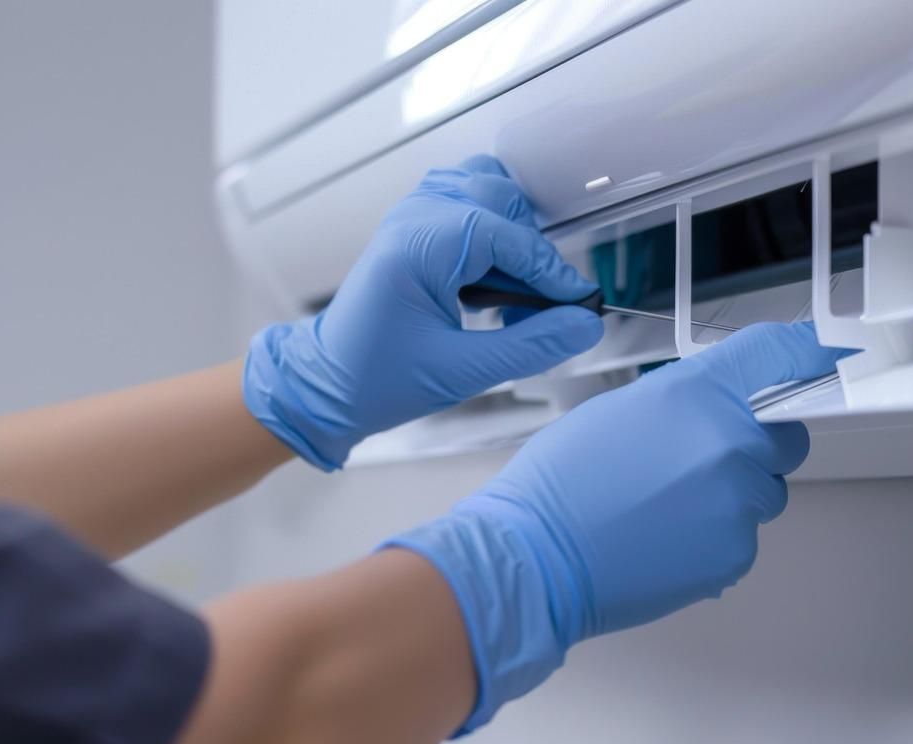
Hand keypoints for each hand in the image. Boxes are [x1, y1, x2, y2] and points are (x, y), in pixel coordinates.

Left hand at [243, 155, 603, 469]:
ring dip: (512, 233)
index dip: (550, 271)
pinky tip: (493, 277)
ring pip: (486, 190)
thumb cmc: (379, 378)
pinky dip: (493, 228)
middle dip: (531, 252)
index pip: (507, 236)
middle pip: (500, 199)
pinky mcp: (415, 226)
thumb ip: (531, 346)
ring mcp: (412, 215)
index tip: (579, 305)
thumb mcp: (462, 372)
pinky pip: (467, 201)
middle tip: (541, 308)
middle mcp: (413, 218)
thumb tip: (584, 325)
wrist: (328, 384)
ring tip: (513, 291)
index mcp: (418, 246)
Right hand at [387, 322, 848, 730]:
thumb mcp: (620, 408)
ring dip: (734, 496)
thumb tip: (718, 405)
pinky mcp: (735, 553)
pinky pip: (744, 537)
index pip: (777, 355)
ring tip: (669, 508)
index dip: (804, 354)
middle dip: (757, 445)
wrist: (537, 557)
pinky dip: (716, 539)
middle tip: (702, 462)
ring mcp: (738, 502)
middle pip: (788, 436)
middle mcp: (730, 443)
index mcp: (698, 394)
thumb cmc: (561, 484)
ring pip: (766, 492)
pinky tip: (666, 538)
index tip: (823, 356)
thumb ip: (685, 399)